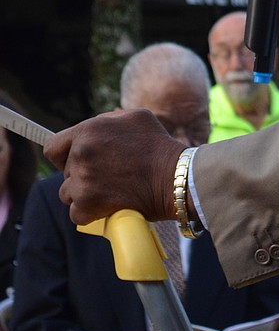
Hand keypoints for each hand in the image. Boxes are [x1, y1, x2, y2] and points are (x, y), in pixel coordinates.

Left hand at [45, 109, 183, 225]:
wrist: (174, 178)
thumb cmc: (158, 146)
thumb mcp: (135, 117)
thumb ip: (107, 119)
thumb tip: (95, 126)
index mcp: (88, 131)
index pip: (53, 147)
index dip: (62, 155)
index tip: (73, 161)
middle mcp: (80, 154)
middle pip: (64, 171)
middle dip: (80, 174)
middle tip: (106, 175)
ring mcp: (82, 181)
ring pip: (67, 193)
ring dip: (83, 194)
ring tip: (108, 191)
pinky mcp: (87, 206)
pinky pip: (76, 213)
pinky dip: (89, 213)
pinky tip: (107, 206)